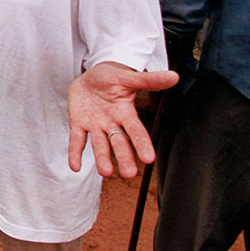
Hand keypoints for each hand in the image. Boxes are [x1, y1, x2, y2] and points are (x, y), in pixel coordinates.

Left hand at [67, 62, 177, 177]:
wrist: (90, 78)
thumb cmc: (111, 78)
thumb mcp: (128, 78)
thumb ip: (149, 80)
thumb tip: (174, 76)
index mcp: (125, 113)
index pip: (136, 131)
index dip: (142, 144)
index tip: (149, 159)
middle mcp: (111, 123)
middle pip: (119, 142)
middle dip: (124, 157)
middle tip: (129, 174)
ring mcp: (95, 125)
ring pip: (99, 144)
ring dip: (102, 158)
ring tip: (105, 173)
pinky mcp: (78, 124)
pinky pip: (77, 140)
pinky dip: (75, 153)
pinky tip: (75, 166)